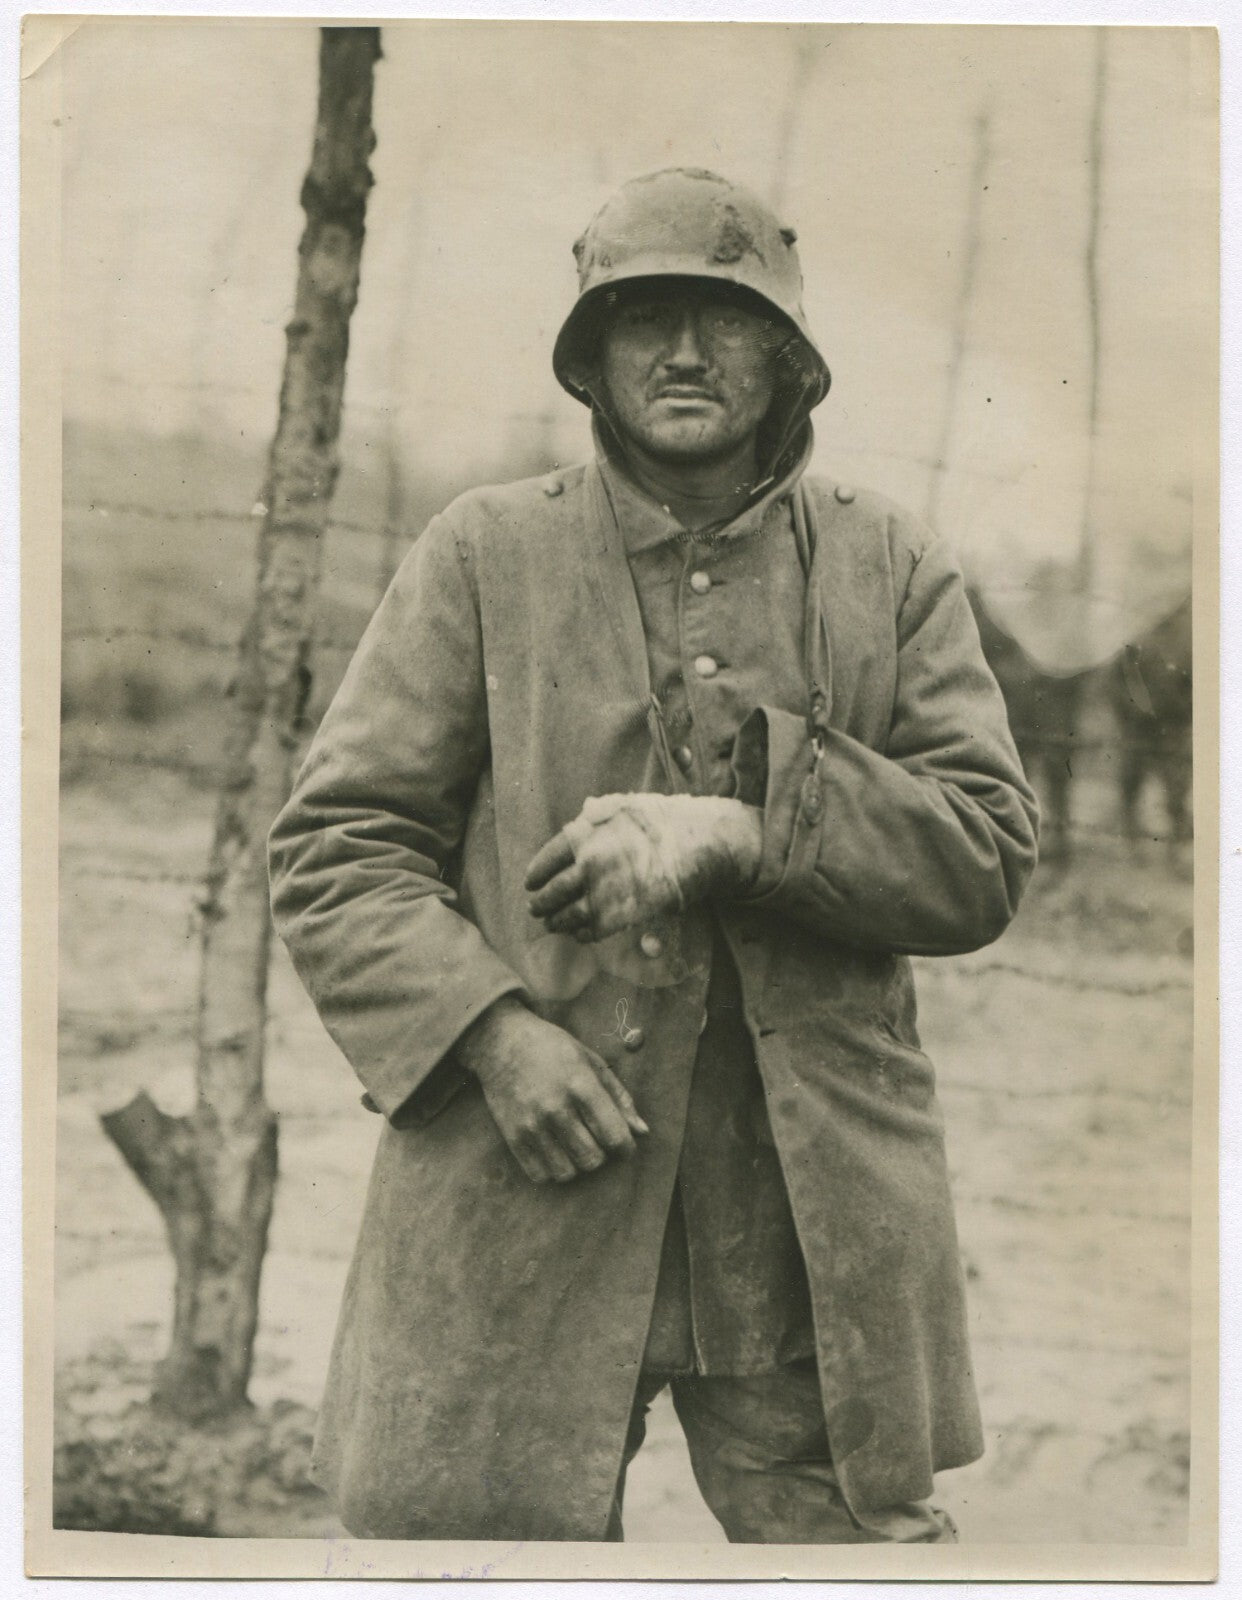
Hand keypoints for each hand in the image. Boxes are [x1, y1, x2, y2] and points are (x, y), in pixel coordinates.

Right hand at [457, 997, 648, 1184]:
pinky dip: (553, 1169)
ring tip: (574, 1144)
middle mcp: (555, 1107)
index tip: (624, 1144)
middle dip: (602, 1153)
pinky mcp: (512, 1137)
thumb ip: (620, 1097)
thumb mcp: (591, 1061)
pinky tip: (555, 1150)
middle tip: (595, 1138)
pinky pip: (541, 1174)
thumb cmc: (552, 1048)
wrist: (500, 1041)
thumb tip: (642, 1132)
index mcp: (580, 1084)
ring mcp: (531, 1124)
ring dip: (577, 1163)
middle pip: (593, 1158)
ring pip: (568, 1172)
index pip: (614, 1135)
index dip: (626, 1147)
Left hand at [525, 793, 762, 942]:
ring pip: (568, 915)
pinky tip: (580, 933)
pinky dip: (582, 934)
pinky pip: (593, 930)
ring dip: (557, 922)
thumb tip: (585, 809)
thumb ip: (599, 811)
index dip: (536, 874)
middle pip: (553, 891)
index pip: (547, 860)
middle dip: (541, 903)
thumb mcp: (625, 805)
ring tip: (552, 924)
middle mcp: (587, 865)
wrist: (694, 845)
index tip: (530, 882)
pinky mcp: (621, 915)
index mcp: (582, 836)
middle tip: (535, 908)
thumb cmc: (661, 820)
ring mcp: (603, 892)